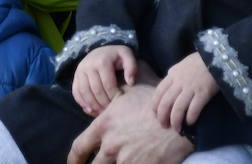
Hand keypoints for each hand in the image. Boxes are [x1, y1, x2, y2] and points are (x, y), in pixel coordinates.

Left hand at [67, 84, 192, 163]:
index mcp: (104, 126)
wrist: (178, 121)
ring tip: (119, 160)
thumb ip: (111, 101)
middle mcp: (110, 145)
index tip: (73, 162)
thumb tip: (105, 99)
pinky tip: (135, 162)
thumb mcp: (128, 94)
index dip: (73, 158)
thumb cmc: (154, 103)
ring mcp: (125, 159)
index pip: (79, 147)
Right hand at [73, 45, 138, 115]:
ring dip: (93, 106)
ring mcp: (79, 71)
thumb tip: (130, 82)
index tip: (121, 103)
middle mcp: (88, 65)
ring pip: (84, 93)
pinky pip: (76, 92)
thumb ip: (131, 66)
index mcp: (102, 61)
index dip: (114, 96)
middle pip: (96, 90)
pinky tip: (91, 110)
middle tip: (112, 111)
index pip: (108, 84)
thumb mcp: (126, 55)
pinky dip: (82, 103)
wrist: (100, 50)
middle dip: (104, 104)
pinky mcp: (75, 77)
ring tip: (102, 113)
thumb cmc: (116, 56)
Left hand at [152, 52, 217, 131]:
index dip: (155, 107)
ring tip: (177, 129)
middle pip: (166, 103)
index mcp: (171, 75)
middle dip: (163, 117)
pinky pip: (194, 108)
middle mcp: (179, 82)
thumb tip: (166, 91)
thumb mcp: (180, 67)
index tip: (156, 116)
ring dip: (175, 121)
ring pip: (178, 108)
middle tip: (164, 126)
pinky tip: (190, 122)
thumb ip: (172, 78)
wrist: (214, 57)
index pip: (158, 93)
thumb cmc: (197, 62)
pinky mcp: (203, 93)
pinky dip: (190, 117)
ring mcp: (191, 88)